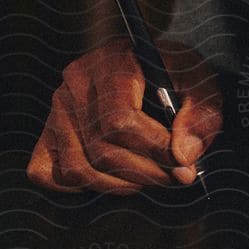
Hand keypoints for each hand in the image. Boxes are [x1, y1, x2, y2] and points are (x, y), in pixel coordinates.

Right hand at [26, 38, 222, 193]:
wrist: (152, 66)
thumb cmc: (176, 76)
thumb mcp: (201, 84)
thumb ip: (200, 115)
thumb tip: (183, 155)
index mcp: (113, 61)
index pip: (120, 120)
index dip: (154, 150)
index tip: (183, 166)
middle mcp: (76, 82)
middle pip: (101, 148)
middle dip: (145, 173)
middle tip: (173, 177)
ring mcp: (58, 109)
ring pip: (78, 168)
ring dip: (119, 185)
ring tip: (147, 177)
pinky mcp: (48, 132)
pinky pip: (50, 174)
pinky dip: (79, 186)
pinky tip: (109, 178)